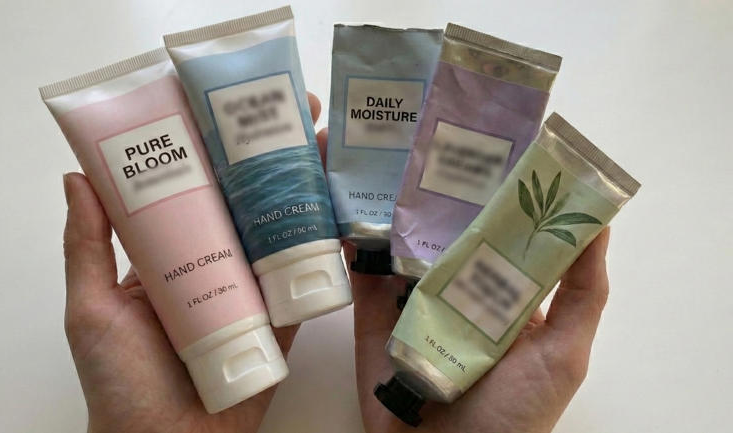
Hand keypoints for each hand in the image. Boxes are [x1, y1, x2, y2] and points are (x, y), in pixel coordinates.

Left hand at [62, 93, 321, 432]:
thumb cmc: (120, 383)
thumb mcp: (90, 309)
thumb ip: (86, 248)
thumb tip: (77, 176)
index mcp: (170, 251)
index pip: (197, 186)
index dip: (218, 147)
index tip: (238, 106)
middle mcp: (214, 261)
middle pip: (248, 199)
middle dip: (276, 156)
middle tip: (304, 113)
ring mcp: (250, 287)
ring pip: (283, 229)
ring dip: (309, 190)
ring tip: (331, 152)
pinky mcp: (280, 317)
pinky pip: (305, 277)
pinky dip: (329, 250)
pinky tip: (348, 218)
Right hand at [313, 126, 611, 432]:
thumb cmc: (515, 417)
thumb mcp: (564, 353)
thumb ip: (583, 293)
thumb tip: (600, 220)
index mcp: (505, 290)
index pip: (502, 227)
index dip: (496, 186)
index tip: (486, 137)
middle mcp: (458, 287)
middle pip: (445, 227)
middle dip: (434, 184)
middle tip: (420, 129)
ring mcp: (412, 300)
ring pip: (400, 241)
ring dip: (387, 203)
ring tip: (374, 153)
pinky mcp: (374, 318)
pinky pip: (363, 273)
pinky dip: (353, 241)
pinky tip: (343, 205)